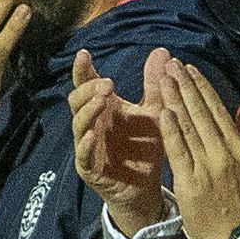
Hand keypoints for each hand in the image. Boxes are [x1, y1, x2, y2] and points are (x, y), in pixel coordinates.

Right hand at [71, 49, 168, 234]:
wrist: (146, 187)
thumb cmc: (145, 148)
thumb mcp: (154, 112)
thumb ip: (155, 84)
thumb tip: (162, 50)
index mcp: (104, 108)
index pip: (86, 84)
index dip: (82, 69)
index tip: (84, 54)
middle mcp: (91, 124)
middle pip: (77, 100)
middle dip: (89, 89)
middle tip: (108, 84)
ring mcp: (87, 146)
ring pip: (78, 124)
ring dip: (88, 110)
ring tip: (102, 101)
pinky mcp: (89, 168)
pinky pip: (83, 155)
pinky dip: (86, 144)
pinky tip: (93, 135)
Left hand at [149, 49, 239, 238]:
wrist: (235, 237)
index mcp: (239, 146)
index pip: (217, 109)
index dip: (202, 86)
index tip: (189, 68)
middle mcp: (224, 152)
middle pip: (201, 112)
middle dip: (185, 86)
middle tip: (171, 65)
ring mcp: (207, 166)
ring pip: (189, 127)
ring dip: (175, 100)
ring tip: (162, 79)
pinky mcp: (190, 182)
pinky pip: (179, 152)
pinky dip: (171, 131)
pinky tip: (162, 112)